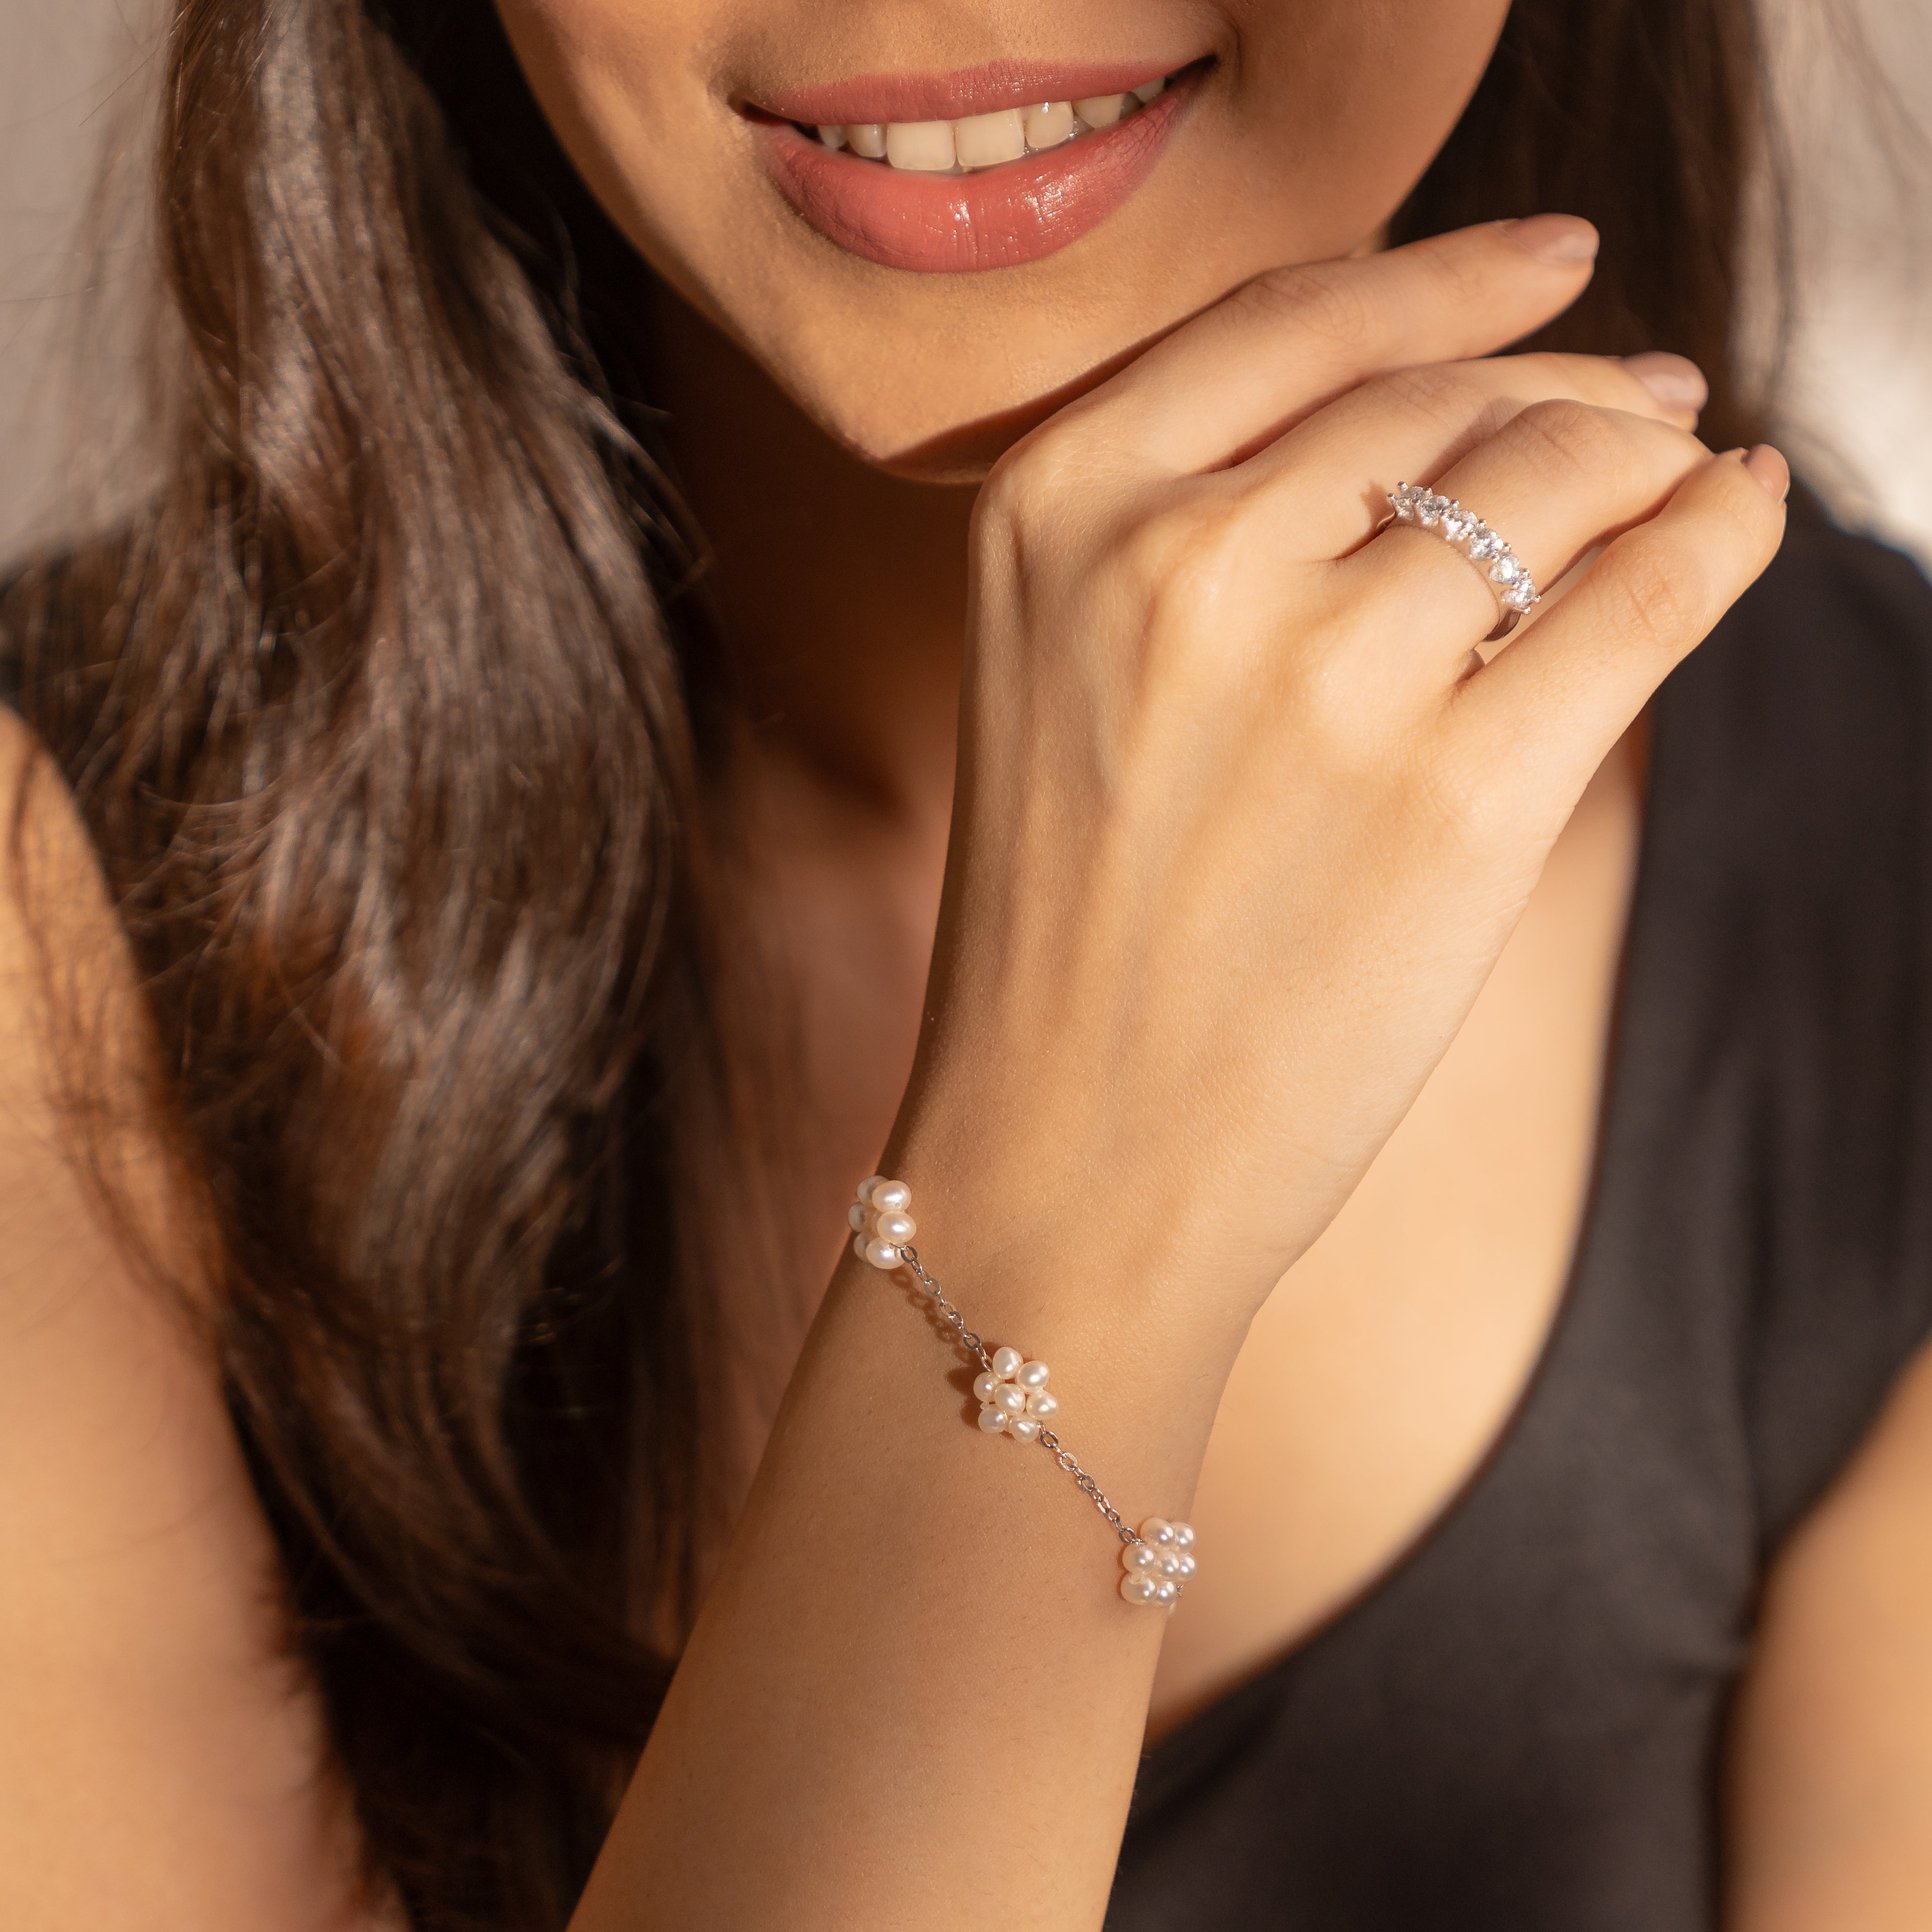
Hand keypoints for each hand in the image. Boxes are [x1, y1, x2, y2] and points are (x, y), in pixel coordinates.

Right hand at [891, 217, 1785, 1340]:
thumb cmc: (1067, 935)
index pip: (1293, 325)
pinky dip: (1725, 534)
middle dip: (1567, 384)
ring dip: (1651, 455)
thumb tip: (1459, 418)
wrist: (1064, 1163)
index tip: (1550, 263)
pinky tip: (1746, 516)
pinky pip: (1651, 592)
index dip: (1445, 276)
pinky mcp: (1459, 796)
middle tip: (1645, 401)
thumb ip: (1201, 533)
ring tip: (1689, 472)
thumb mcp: (1066, 678)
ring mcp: (1322, 674)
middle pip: (1441, 393)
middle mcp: (1179, 559)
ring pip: (1560, 471)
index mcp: (1056, 512)